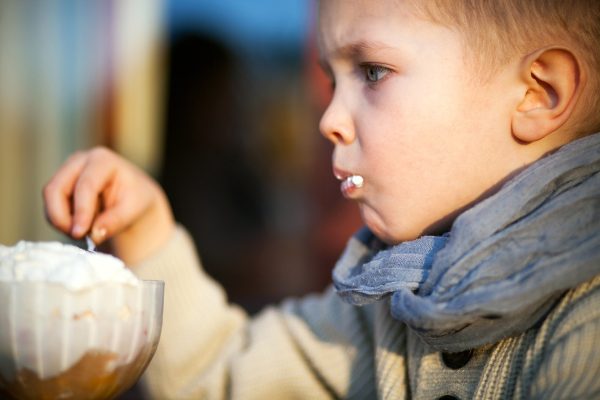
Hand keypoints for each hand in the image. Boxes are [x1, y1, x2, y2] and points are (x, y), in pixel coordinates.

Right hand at [43, 147, 174, 265]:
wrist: (132, 197)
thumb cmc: (135, 199)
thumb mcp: (133, 210)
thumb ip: (115, 221)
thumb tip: (95, 234)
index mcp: (102, 160)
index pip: (85, 186)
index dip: (81, 211)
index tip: (80, 233)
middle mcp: (79, 160)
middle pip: (56, 189)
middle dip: (62, 217)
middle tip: (78, 236)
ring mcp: (66, 171)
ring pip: (50, 198)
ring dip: (61, 220)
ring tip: (83, 234)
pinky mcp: (59, 184)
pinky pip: (50, 206)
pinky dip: (61, 220)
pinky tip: (79, 227)